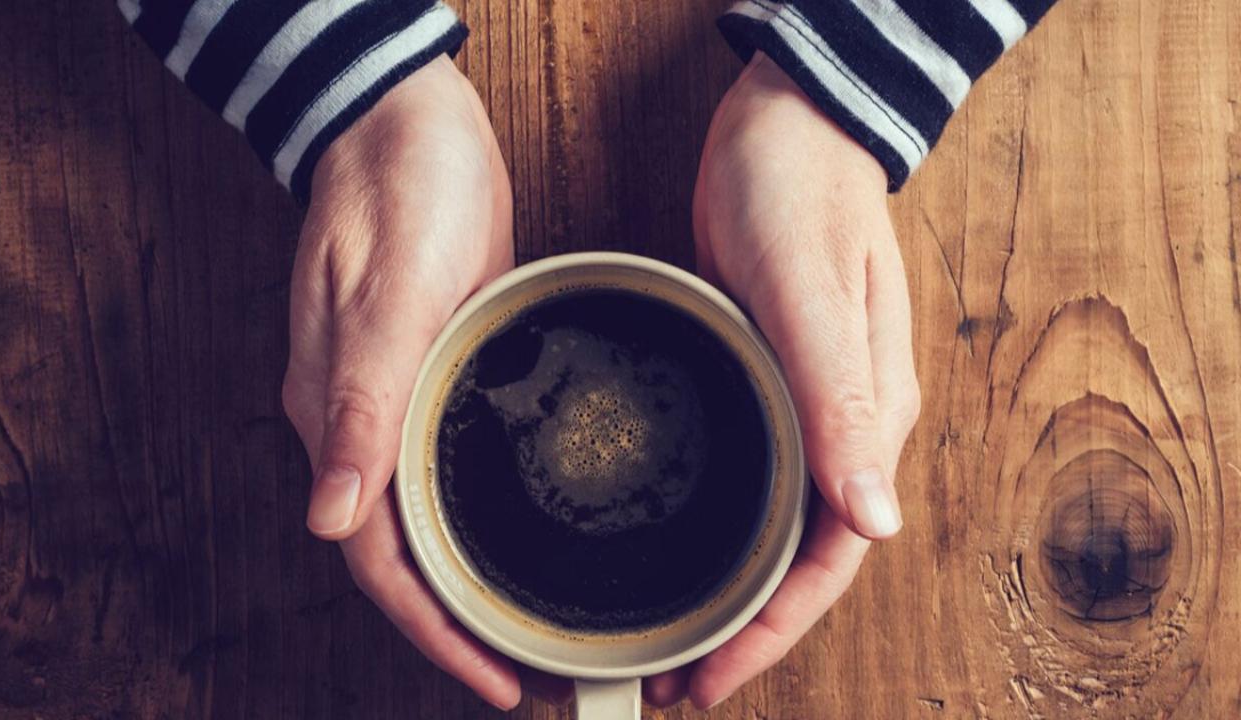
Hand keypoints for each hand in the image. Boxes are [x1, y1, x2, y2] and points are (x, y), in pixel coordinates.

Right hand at [282, 55, 525, 708]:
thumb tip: (331, 518)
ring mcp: (400, 398)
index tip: (494, 679)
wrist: (407, 125)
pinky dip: (484, 515)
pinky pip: (452, 468)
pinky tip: (526, 530)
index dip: (435, 632)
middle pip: (405, 554)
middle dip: (461, 624)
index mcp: (341, 416)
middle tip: (532, 669)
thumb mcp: (387, 296)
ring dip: (476, 578)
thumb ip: (361, 407)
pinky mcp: (438, 370)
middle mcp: (364, 422)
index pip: (379, 560)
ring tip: (534, 623)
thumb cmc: (398, 192)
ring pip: (430, 518)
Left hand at [644, 53, 920, 708]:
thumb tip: (876, 522)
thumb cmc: (798, 190)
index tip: (715, 676)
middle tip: (680, 680)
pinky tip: (683, 544)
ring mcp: (811, 405)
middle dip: (750, 629)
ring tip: (677, 636)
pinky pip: (757, 478)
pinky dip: (723, 527)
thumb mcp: (808, 292)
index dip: (774, 628)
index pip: (831, 555)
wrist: (788, 123)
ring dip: (735, 589)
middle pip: (806, 557)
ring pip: (780, 526)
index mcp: (868, 416)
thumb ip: (840, 402)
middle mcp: (847, 425)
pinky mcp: (773, 380)